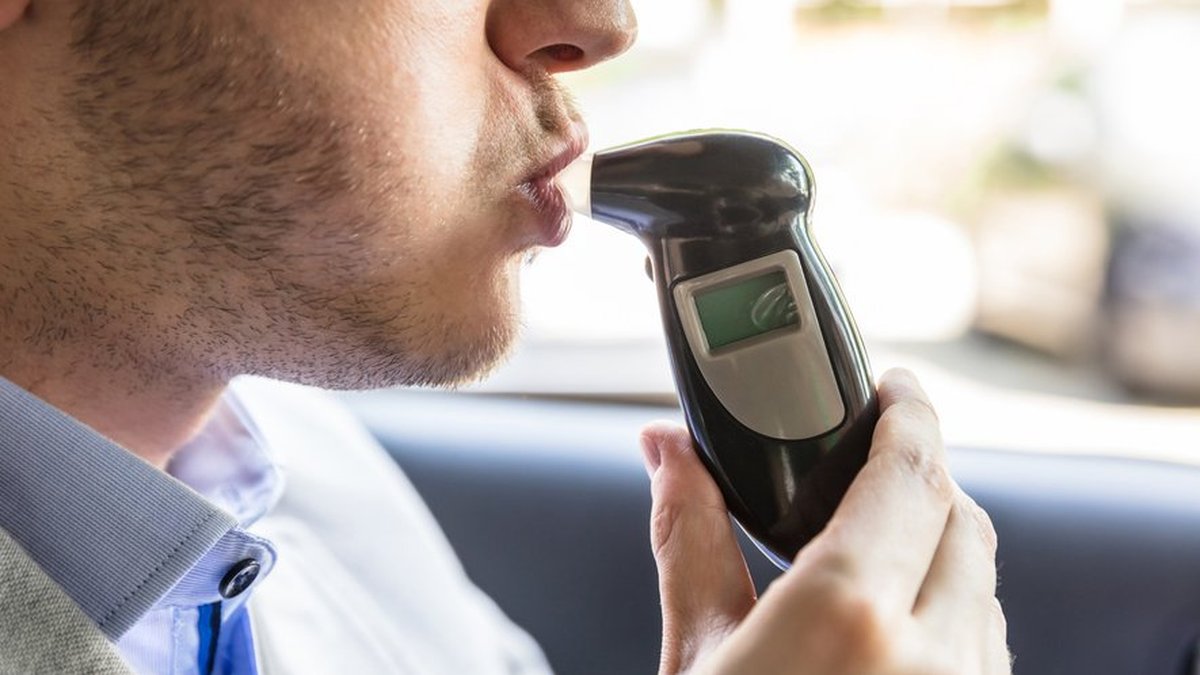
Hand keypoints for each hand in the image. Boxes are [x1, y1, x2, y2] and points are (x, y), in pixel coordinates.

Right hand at [639, 369, 1009, 674]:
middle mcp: (932, 657)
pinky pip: (988, 645)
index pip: (911, 474)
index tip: (895, 387)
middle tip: (870, 462)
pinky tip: (896, 627)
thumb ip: (691, 541)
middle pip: (961, 518)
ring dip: (939, 549)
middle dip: (920, 477)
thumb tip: (669, 453)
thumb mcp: (694, 654)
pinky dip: (952, 613)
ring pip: (985, 586)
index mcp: (848, 616)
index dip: (909, 414)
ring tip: (875, 549)